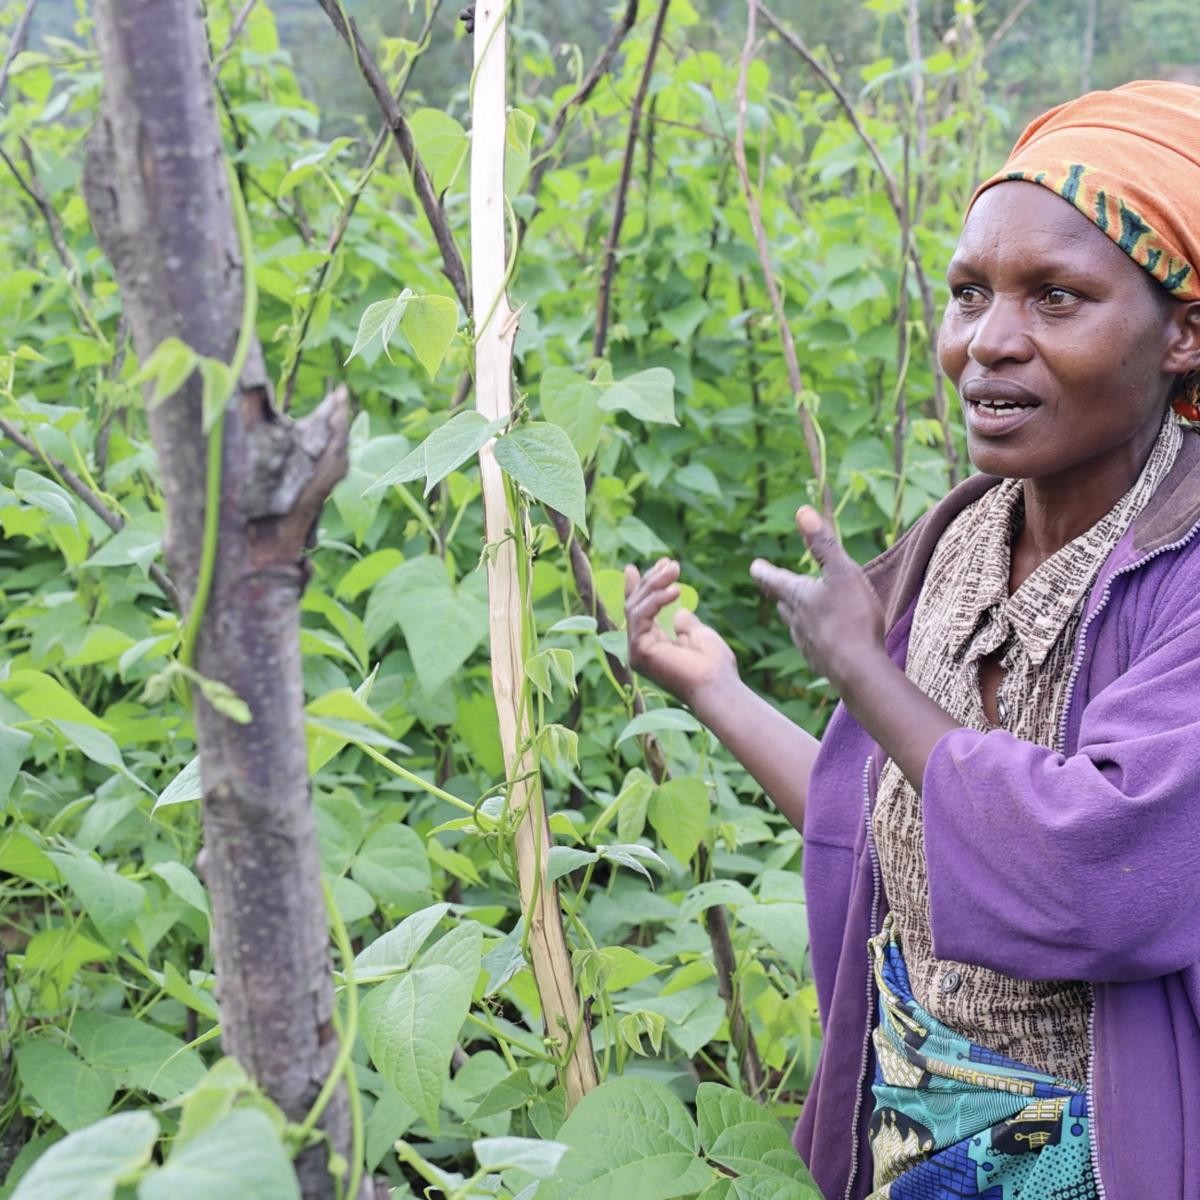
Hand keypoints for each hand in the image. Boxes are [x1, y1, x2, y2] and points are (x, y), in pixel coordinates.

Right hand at [624, 558, 738, 707]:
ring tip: (675, 568)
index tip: (643, 565)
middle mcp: (639, 650)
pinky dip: (656, 599)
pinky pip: (640, 616)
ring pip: (635, 607)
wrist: (717, 686)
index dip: (639, 587)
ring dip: (655, 584)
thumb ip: (685, 623)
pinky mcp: (639, 651)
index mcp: (652, 647)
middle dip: (651, 580)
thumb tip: (679, 612)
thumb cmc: (713, 666)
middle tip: (670, 562)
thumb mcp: (698, 635)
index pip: (640, 612)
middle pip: (635, 606)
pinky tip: (675, 590)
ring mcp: (636, 652)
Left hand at [750, 507, 885, 692]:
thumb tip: (803, 511)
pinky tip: (825, 640)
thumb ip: (823, 544)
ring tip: (801, 610)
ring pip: (797, 624)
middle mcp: (794, 620)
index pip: (771, 579)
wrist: (857, 670)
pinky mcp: (820, 662)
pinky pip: (814, 644)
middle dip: (780, 590)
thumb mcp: (841, 572)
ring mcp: (805, 643)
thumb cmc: (851, 617)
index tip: (755, 565)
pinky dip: (816, 636)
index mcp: (796, 595)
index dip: (763, 570)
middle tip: (775, 584)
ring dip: (798, 614)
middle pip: (782, 602)